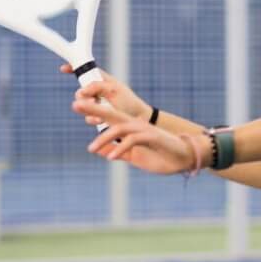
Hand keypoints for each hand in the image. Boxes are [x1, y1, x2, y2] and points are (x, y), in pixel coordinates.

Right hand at [61, 64, 148, 120]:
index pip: (86, 71)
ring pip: (82, 105)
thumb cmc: (129, 102)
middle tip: (90, 100)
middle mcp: (98, 92)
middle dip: (81, 95)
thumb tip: (82, 90)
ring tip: (97, 110)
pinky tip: (99, 120)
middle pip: (80, 91)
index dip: (74, 69)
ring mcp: (97, 105)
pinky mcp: (97, 117)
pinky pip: (88, 117)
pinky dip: (92, 118)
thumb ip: (97, 86)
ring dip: (87, 108)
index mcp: (102, 80)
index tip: (63, 69)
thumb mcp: (114, 90)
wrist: (138, 120)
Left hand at [75, 98, 208, 174]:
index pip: (108, 117)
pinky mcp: (152, 137)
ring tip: (91, 148)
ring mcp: (144, 130)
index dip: (93, 111)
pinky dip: (121, 149)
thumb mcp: (134, 156)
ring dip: (104, 137)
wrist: (184, 158)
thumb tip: (99, 150)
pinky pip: (133, 141)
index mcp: (130, 128)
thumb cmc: (160, 156)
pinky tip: (111, 157)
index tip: (77, 106)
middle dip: (94, 108)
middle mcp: (135, 125)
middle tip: (76, 103)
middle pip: (111, 113)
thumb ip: (118, 151)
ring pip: (120, 127)